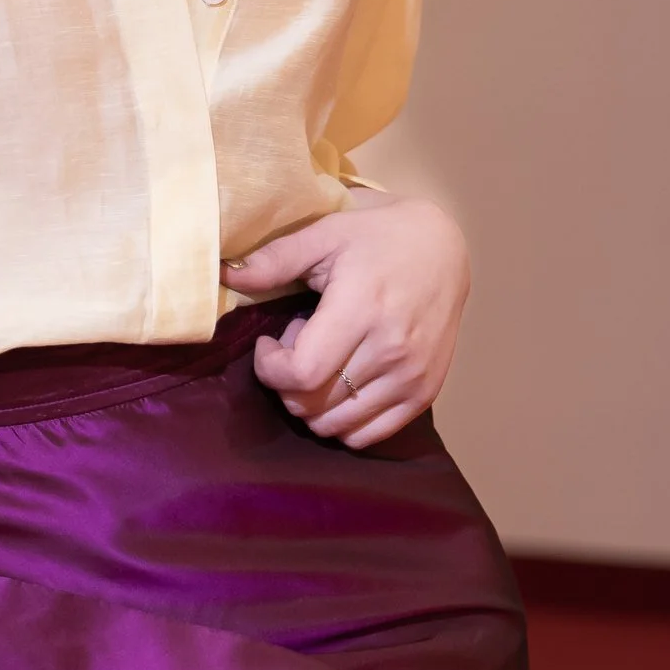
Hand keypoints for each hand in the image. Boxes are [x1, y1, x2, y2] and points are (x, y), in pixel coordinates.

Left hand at [221, 190, 470, 446]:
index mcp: (362, 309)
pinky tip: (343, 385)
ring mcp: (412, 375)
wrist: (443, 247)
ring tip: (325, 361)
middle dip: (286, 384)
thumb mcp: (325, 233)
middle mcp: (391, 349)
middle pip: (313, 404)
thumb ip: (275, 259)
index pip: (302, 374)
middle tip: (299, 346)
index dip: (270, 369)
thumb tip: (226, 275)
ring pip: (335, 426)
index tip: (269, 344)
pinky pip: (368, 436)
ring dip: (312, 403)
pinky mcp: (426, 392)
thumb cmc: (377, 236)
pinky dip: (342, 422)